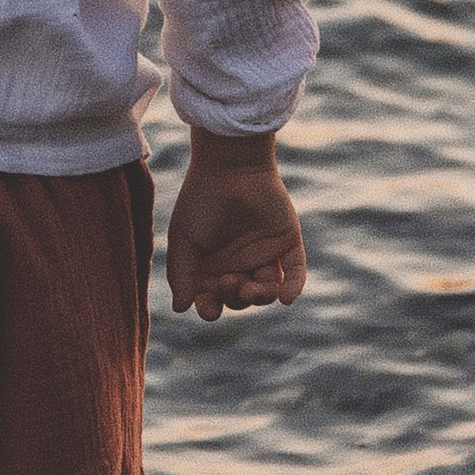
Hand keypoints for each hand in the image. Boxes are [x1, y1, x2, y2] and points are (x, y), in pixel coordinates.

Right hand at [166, 129, 306, 323]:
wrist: (230, 166)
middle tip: (231, 281)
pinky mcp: (287, 243)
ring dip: (261, 297)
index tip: (209, 308)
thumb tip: (180, 309)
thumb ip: (181, 274)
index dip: (211, 308)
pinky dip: (294, 287)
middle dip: (235, 298)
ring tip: (251, 288)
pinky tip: (287, 298)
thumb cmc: (200, 199)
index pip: (213, 299)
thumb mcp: (183, 239)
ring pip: (268, 290)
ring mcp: (264, 254)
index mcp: (212, 266)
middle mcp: (239, 263)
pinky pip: (295, 272)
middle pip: (241, 298)